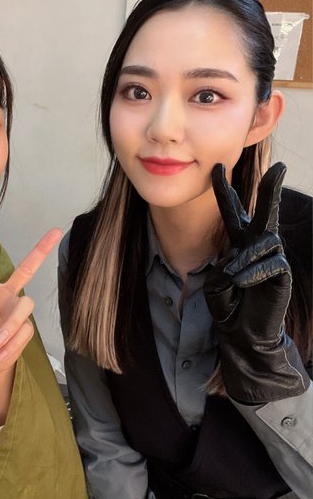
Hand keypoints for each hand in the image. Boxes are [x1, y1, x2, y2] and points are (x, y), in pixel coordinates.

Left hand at [0, 210, 60, 423]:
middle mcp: (4, 295)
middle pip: (26, 269)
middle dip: (41, 250)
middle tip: (56, 231)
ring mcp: (17, 310)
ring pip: (24, 308)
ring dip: (10, 327)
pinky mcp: (26, 326)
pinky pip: (24, 332)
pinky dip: (11, 345)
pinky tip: (0, 352)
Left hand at [204, 163, 307, 402]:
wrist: (241, 332)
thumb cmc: (227, 305)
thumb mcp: (215, 283)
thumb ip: (224, 266)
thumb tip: (239, 258)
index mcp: (238, 241)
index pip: (233, 212)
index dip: (225, 190)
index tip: (217, 167)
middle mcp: (257, 245)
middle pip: (266, 211)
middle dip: (273, 188)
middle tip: (280, 166)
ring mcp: (272, 258)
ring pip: (264, 242)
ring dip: (243, 258)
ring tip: (229, 277)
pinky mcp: (282, 274)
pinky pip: (271, 264)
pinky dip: (251, 273)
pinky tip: (241, 283)